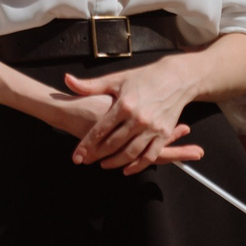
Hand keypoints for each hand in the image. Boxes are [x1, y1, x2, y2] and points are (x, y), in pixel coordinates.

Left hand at [59, 56, 204, 172]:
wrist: (177, 77)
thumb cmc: (144, 77)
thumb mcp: (116, 79)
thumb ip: (91, 85)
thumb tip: (68, 81)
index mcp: (124, 105)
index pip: (100, 131)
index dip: (86, 145)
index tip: (77, 156)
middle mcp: (139, 119)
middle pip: (113, 144)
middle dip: (97, 155)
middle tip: (86, 161)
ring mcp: (153, 127)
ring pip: (131, 153)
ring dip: (115, 162)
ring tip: (104, 165)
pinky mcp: (165, 133)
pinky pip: (151, 155)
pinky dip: (138, 165)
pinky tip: (127, 169)